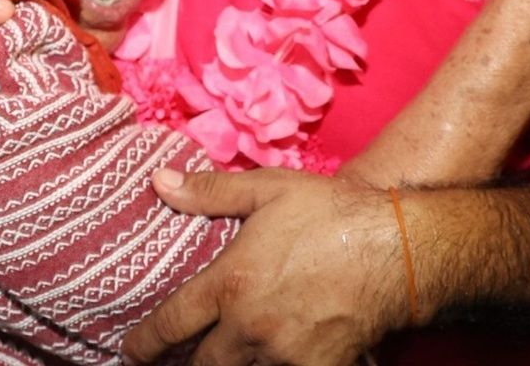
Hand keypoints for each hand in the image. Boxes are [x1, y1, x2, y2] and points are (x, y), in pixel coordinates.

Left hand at [123, 168, 404, 364]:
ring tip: (221, 357)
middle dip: (185, 365)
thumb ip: (210, 192)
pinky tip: (271, 358)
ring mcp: (285, 355)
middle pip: (202, 365)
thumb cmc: (332, 214)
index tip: (130, 352)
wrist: (399, 251)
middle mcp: (250, 327)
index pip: (171, 324)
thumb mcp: (268, 189)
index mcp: (231, 283)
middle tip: (173, 361)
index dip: (144, 343)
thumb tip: (160, 182)